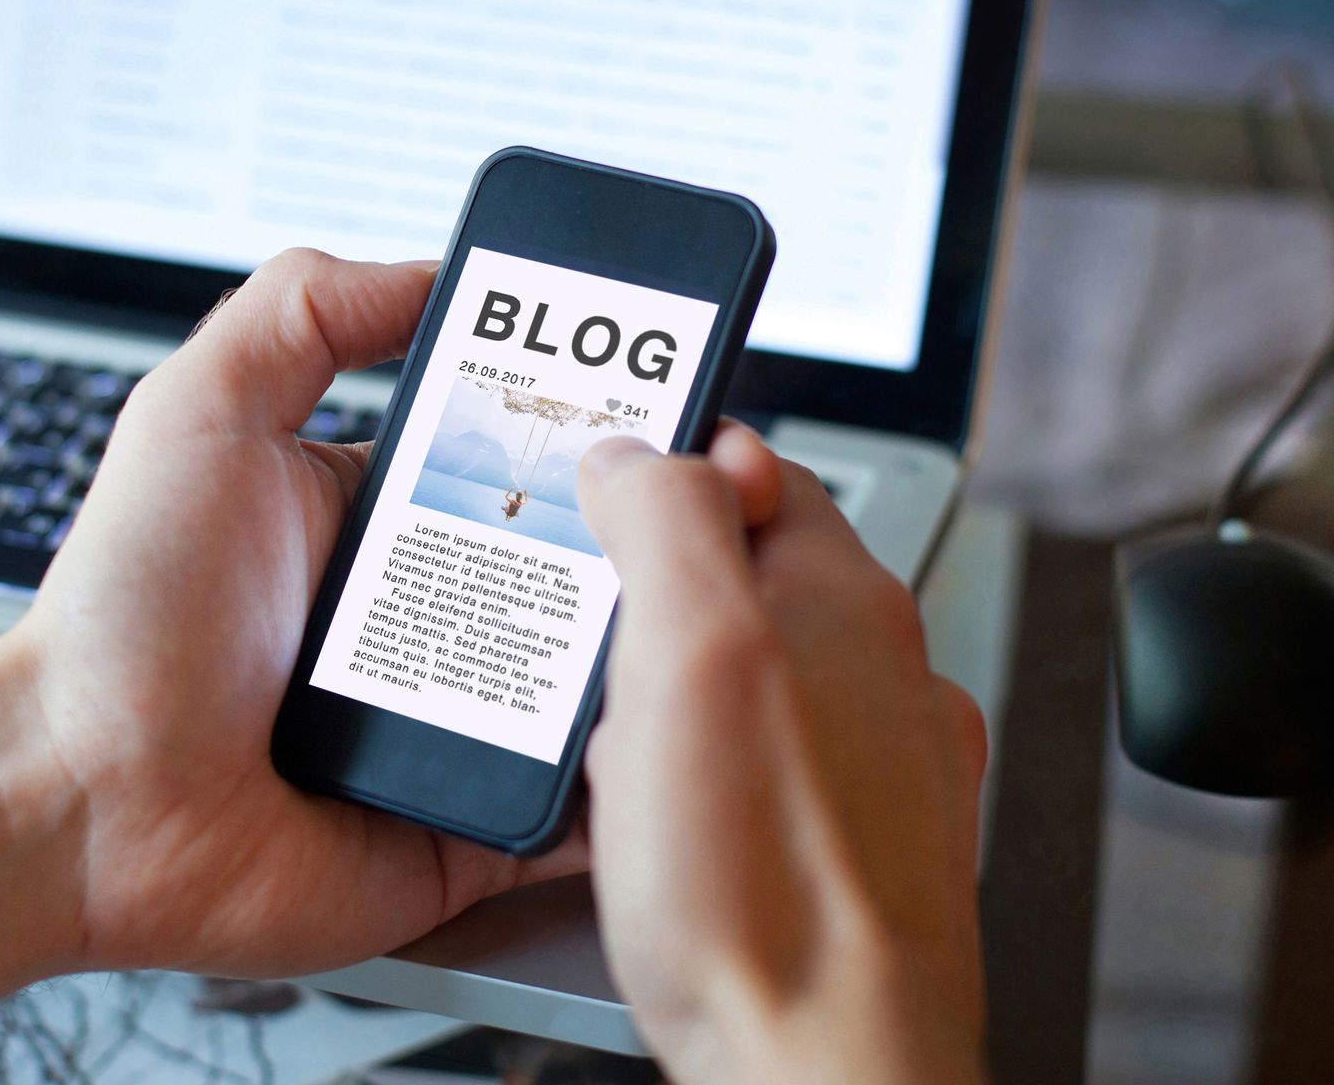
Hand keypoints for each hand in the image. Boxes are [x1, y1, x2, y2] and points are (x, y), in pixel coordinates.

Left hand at [0, 251, 789, 1035]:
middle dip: (655, 538)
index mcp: (377, 519)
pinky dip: (631, 784)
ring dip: (658, 651)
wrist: (80, 798)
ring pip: (598, 684)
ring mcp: (450, 727)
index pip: (520, 459)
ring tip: (722, 612)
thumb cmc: (123, 617)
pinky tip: (680, 741)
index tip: (668, 401)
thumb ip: (301, 316)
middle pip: (581, 568)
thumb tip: (426, 269)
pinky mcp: (463, 829)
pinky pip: (575, 809)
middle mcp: (422, 619)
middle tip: (720, 508)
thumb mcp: (198, 414)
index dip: (594, 430)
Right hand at [577, 438, 988, 1084]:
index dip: (667, 472)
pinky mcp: (859, 839)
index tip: (598, 503)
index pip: (758, 468)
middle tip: (591, 645)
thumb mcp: (689, 656)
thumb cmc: (762, 892)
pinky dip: (705, 771)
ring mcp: (881, 760)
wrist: (824, 1067)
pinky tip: (667, 817)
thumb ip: (668, 523)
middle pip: (749, 574)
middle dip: (654, 598)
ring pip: (754, 674)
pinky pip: (763, 765)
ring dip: (676, 691)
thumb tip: (638, 451)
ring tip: (618, 745)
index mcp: (845, 599)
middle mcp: (882, 670)